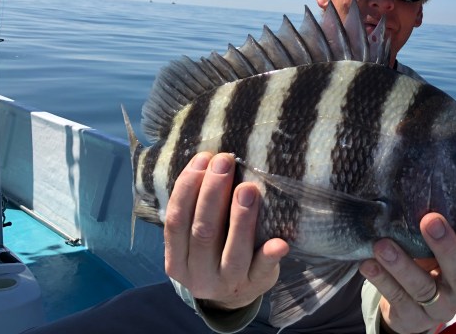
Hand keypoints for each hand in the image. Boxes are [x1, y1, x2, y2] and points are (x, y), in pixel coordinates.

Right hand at [164, 152, 288, 310]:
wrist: (233, 297)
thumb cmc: (214, 253)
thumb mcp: (195, 240)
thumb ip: (197, 211)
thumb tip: (209, 161)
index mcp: (177, 260)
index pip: (176, 220)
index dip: (187, 188)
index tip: (203, 158)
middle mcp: (198, 274)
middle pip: (203, 232)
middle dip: (213, 193)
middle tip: (225, 162)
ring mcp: (227, 282)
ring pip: (232, 251)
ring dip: (240, 218)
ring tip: (248, 188)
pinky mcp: (255, 285)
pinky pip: (262, 270)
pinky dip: (270, 255)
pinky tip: (279, 242)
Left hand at [359, 214, 455, 333]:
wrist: (411, 302)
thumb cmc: (431, 258)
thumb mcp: (442, 243)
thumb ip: (445, 222)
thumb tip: (429, 177)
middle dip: (446, 247)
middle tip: (430, 221)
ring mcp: (439, 308)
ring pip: (423, 288)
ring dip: (402, 264)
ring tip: (383, 245)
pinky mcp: (412, 318)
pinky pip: (397, 299)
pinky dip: (381, 279)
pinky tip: (368, 263)